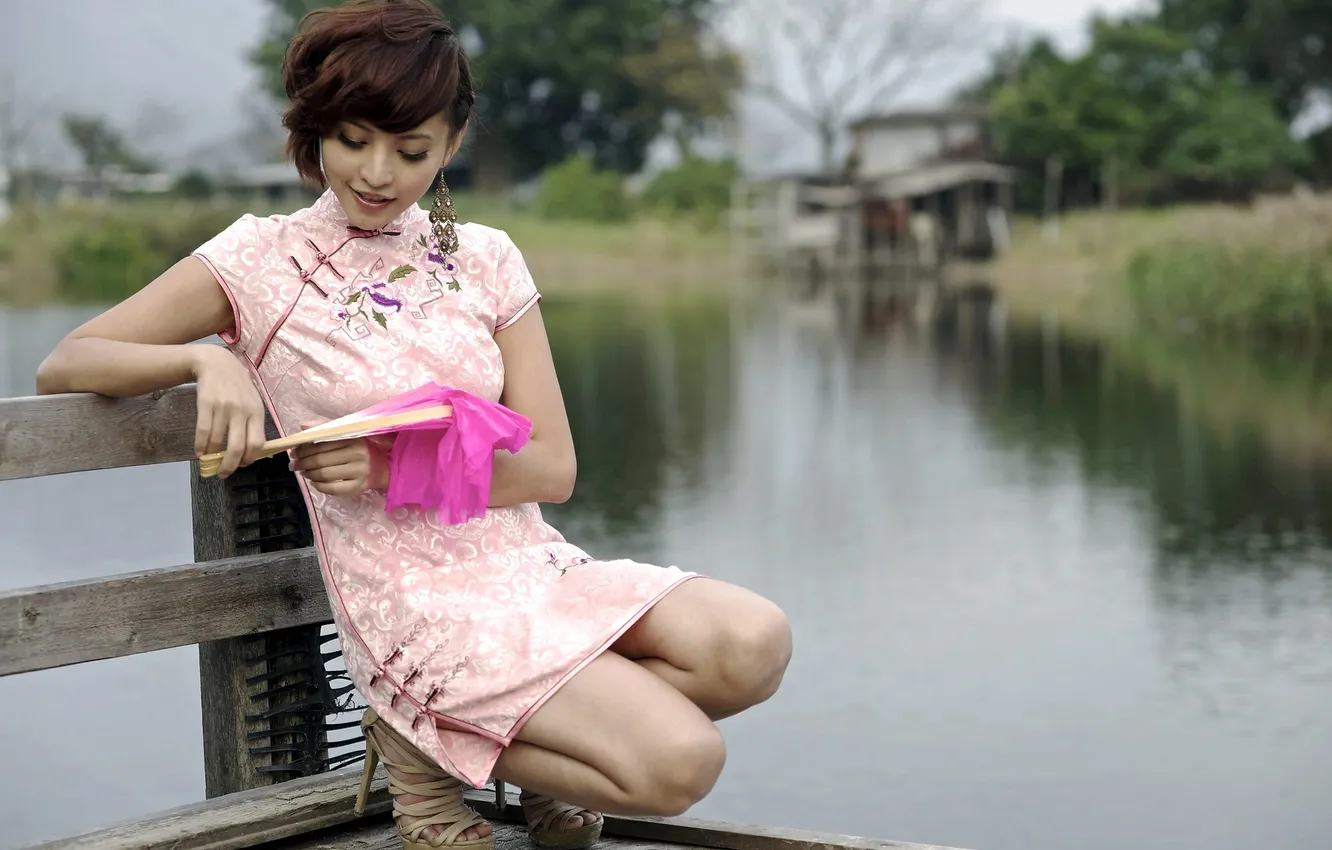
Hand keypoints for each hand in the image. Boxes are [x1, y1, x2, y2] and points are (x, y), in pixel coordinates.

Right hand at [191, 345, 266, 478]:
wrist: (216, 363)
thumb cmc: (237, 387)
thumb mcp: (252, 402)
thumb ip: (253, 424)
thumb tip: (253, 452)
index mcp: (257, 412)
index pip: (257, 443)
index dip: (249, 458)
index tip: (242, 464)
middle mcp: (242, 411)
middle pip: (237, 447)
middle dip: (230, 465)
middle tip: (223, 473)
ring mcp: (224, 407)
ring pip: (217, 441)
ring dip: (212, 455)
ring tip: (209, 459)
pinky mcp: (206, 404)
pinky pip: (202, 431)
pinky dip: (200, 446)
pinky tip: (199, 451)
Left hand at [289, 434, 390, 496]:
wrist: (383, 468)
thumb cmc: (361, 449)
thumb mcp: (348, 435)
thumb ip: (326, 429)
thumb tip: (302, 426)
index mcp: (353, 439)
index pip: (321, 444)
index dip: (304, 449)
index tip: (294, 452)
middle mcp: (358, 455)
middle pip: (321, 460)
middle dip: (302, 463)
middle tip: (293, 465)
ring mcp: (359, 472)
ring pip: (325, 475)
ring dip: (309, 474)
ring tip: (303, 472)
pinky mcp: (358, 487)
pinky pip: (333, 488)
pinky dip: (319, 486)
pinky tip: (314, 482)